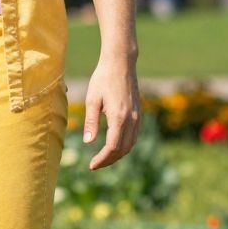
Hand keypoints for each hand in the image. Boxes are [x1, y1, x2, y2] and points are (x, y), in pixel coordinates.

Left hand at [82, 53, 141, 169]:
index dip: (102, 159)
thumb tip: (88, 143)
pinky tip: (115, 145)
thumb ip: (91, 122)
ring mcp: (137, 117)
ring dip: (118, 154)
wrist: (121, 63)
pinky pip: (135, 136)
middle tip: (95, 164)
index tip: (91, 165)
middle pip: (123, 150)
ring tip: (103, 157)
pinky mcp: (139, 113)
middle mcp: (132, 119)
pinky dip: (125, 145)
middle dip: (109, 160)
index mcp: (119, 117)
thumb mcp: (92, 99)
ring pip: (131, 144)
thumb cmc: (103, 79)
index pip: (113, 147)